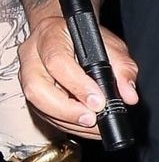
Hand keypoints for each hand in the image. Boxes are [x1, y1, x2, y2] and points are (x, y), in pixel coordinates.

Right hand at [18, 2, 138, 138]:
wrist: (65, 33)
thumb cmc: (87, 37)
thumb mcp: (111, 45)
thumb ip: (123, 68)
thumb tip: (129, 95)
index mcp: (50, 34)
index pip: (57, 62)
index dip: (78, 85)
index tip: (98, 102)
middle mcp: (32, 55)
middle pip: (37, 88)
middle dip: (66, 110)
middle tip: (92, 119)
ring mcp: (27, 74)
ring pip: (37, 104)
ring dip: (67, 121)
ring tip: (94, 128)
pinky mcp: (30, 92)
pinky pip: (42, 113)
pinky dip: (65, 124)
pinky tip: (85, 128)